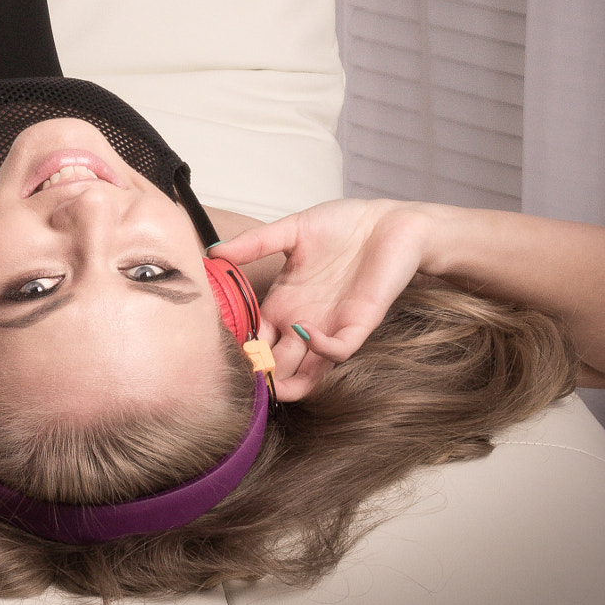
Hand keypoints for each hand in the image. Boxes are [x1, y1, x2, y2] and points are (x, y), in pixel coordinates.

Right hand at [208, 199, 430, 401]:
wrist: (390, 223)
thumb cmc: (344, 225)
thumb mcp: (291, 231)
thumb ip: (255, 243)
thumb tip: (214, 253)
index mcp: (283, 304)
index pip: (255, 339)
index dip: (241, 349)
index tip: (219, 352)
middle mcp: (303, 321)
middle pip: (276, 364)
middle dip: (260, 375)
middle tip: (243, 376)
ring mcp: (330, 326)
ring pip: (306, 372)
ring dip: (288, 382)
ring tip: (272, 382)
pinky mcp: (359, 323)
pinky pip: (338, 349)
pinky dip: (321, 348)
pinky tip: (305, 330)